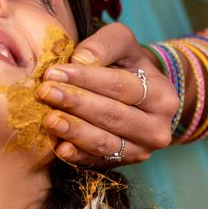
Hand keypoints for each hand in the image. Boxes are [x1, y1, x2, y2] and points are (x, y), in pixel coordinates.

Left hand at [36, 22, 175, 165]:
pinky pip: (98, 161)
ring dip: (75, 132)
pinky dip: (78, 155)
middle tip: (45, 93)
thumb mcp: (122, 44)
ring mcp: (141, 151)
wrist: (140, 97)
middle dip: (76, 104)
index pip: (120, 87)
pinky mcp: (122, 164)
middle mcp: (157, 128)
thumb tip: (80, 60)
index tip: (54, 72)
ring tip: (49, 119)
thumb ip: (104, 45)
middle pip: (112, 116)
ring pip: (105, 143)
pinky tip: (60, 147)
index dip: (86, 79)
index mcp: (162, 96)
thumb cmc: (128, 65)